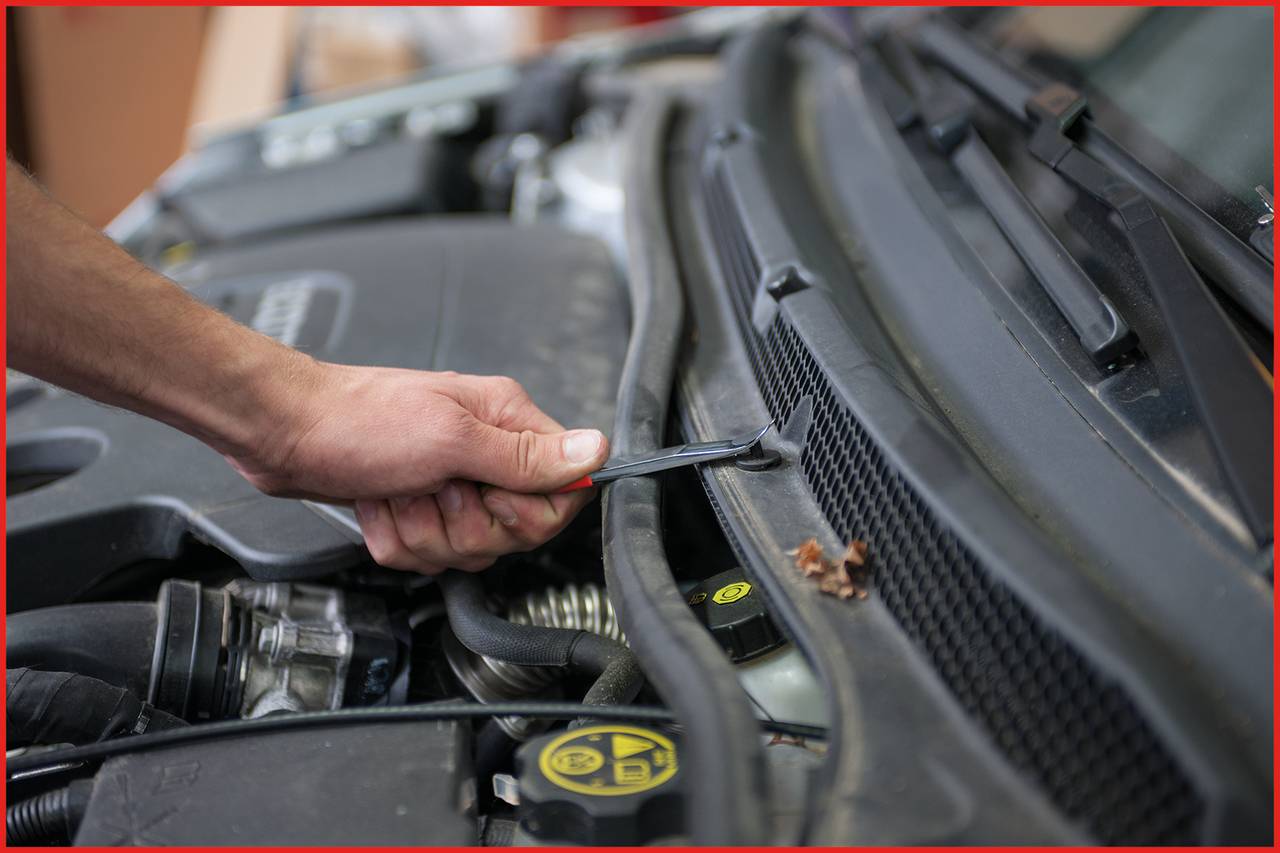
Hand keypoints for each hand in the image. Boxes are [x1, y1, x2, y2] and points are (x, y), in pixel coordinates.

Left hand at [228, 361, 608, 573]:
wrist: (284, 432)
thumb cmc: (359, 419)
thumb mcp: (451, 438)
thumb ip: (526, 455)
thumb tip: (596, 450)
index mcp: (507, 422)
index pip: (561, 492)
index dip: (526, 511)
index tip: (489, 494)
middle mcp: (486, 453)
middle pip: (513, 532)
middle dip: (463, 525)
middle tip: (433, 488)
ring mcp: (451, 483)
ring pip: (467, 549)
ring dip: (423, 531)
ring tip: (399, 491)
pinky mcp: (419, 508)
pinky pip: (427, 554)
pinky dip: (396, 537)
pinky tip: (380, 503)